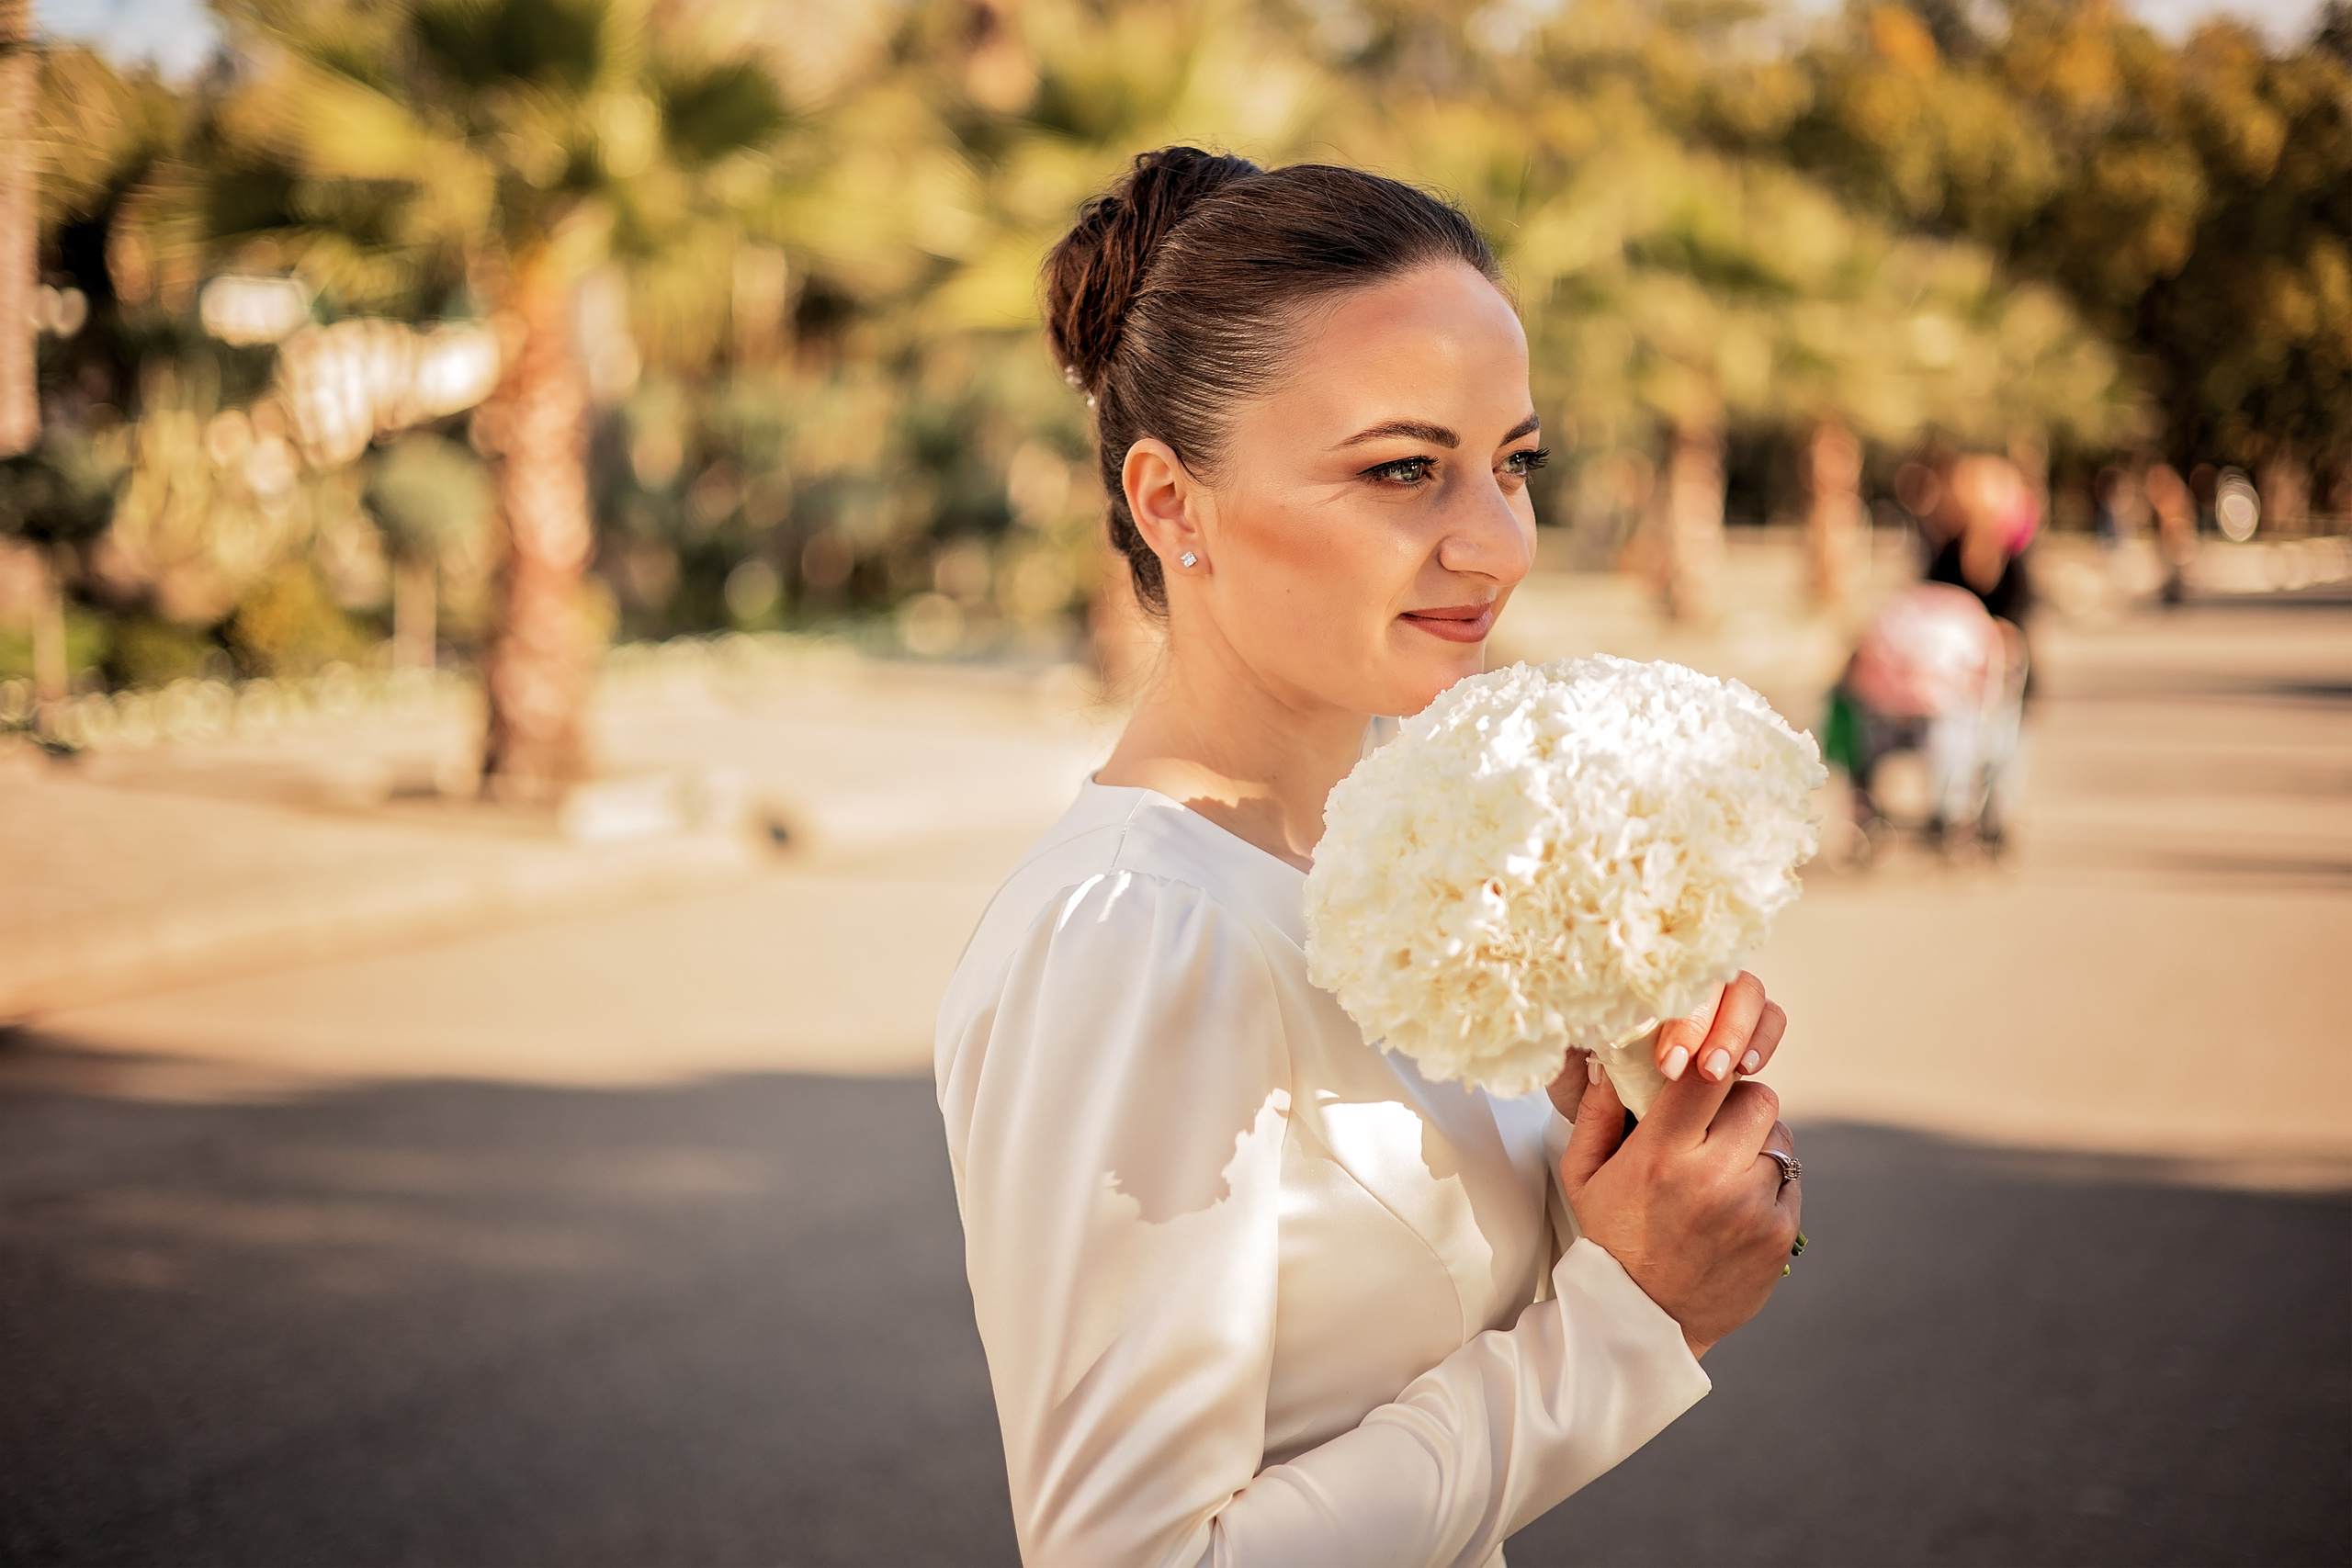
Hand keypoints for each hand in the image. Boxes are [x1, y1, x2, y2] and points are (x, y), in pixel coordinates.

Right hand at [1553, 974, 1800, 1357]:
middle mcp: (1712, 1177)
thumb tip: (1611, 1060)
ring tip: (1726, 1167)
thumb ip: (1595, 1113)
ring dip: (1757, 1144)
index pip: (1707, 1076)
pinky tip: (1738, 1202)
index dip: (1711, 1060)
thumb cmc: (1610, 1239)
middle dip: (1739, 1103)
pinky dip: (1770, 1183)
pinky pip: (1791, 1181)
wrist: (1643, 1321)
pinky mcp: (1780, 1235)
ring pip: (1780, 1138)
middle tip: (1717, 1122)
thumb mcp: (1581, 1175)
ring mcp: (1753, 1208)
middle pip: (1759, 1098)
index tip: (1704, 1068)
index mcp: (1661, 1155)